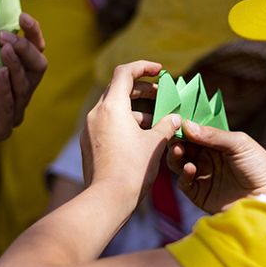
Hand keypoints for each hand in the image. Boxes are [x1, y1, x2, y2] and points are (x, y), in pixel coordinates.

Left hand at [0, 14, 47, 177]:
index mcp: (14, 73)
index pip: (34, 51)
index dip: (32, 33)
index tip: (23, 16)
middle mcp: (19, 92)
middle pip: (37, 67)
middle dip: (25, 48)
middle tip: (6, 36)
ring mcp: (12, 111)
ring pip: (25, 86)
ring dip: (16, 65)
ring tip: (5, 49)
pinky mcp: (0, 128)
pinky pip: (10, 107)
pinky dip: (7, 89)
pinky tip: (1, 74)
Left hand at [81, 61, 182, 206]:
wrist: (107, 199)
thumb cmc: (133, 169)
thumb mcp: (156, 143)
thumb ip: (167, 124)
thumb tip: (175, 117)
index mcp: (112, 107)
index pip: (125, 73)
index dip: (144, 67)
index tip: (161, 71)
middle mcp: (96, 114)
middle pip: (118, 89)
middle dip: (143, 90)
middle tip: (162, 94)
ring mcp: (90, 130)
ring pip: (114, 109)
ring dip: (136, 109)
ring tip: (158, 120)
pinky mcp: (89, 144)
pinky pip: (108, 125)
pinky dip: (125, 123)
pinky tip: (143, 137)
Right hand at [167, 120, 265, 213]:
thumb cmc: (260, 166)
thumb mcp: (239, 144)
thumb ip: (213, 135)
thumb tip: (186, 124)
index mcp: (215, 143)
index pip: (193, 133)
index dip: (182, 127)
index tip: (172, 121)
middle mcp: (206, 158)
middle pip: (182, 147)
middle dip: (175, 141)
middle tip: (173, 139)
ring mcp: (202, 176)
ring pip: (179, 164)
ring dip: (175, 157)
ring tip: (179, 152)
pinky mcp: (200, 194)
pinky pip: (184, 183)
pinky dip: (183, 175)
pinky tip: (190, 169)